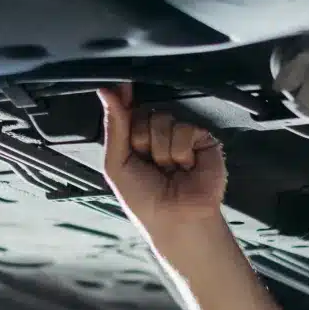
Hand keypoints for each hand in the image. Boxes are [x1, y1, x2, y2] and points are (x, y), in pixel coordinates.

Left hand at [98, 83, 226, 239]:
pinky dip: (181, 152)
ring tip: (169, 171)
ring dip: (161, 151)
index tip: (121, 90)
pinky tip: (185, 168)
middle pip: (144, 113)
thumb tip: (106, 92)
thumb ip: (114, 128)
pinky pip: (186, 129)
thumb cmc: (144, 201)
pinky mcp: (202, 138)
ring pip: (164, 120)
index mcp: (134, 141)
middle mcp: (157, 135)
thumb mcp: (116, 166)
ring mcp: (180, 135)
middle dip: (142, 140)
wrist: (176, 220)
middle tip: (150, 164)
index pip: (127, 110)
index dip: (123, 101)